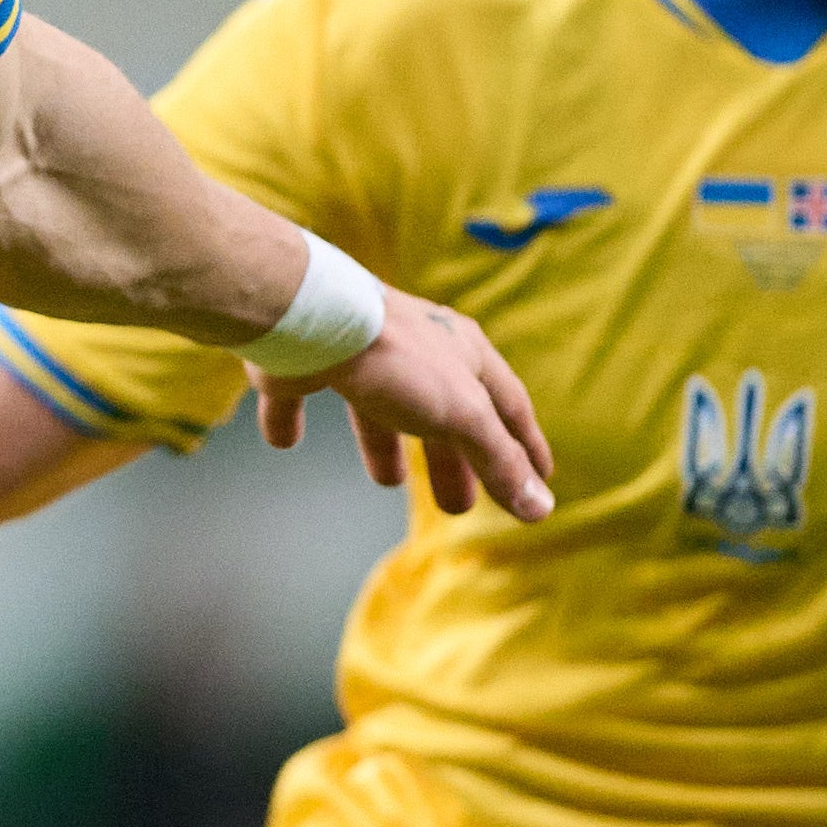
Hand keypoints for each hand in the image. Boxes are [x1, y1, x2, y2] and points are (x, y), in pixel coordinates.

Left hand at [260, 288, 552, 519]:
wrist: (312, 319)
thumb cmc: (397, 360)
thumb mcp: (462, 415)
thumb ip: (499, 460)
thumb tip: (541, 507)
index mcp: (462, 352)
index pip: (508, 407)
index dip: (524, 448)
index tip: (538, 480)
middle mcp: (415, 350)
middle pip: (443, 414)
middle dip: (454, 461)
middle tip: (458, 506)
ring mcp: (357, 354)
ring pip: (378, 407)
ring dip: (387, 445)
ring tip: (389, 482)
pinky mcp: (302, 363)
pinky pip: (296, 394)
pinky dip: (291, 418)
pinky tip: (286, 440)